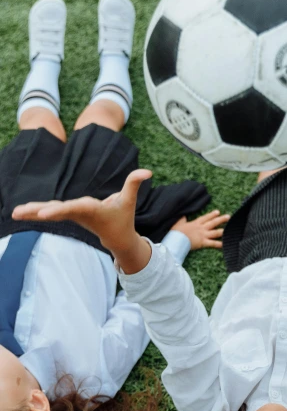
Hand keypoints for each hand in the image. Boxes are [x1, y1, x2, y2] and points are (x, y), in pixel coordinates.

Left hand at [12, 169, 152, 273]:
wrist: (116, 239)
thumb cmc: (122, 217)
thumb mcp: (129, 200)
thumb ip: (134, 183)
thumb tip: (148, 171)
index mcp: (92, 210)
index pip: (74, 208)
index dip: (59, 209)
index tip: (44, 214)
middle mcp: (79, 213)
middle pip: (56, 211)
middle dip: (39, 212)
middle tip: (21, 213)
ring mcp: (71, 216)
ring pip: (49, 212)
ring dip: (31, 212)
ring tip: (14, 213)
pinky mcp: (67, 215)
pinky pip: (49, 212)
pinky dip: (35, 211)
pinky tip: (20, 212)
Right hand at [172, 210, 229, 249]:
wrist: (176, 239)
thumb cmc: (176, 232)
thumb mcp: (178, 223)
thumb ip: (182, 219)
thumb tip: (182, 215)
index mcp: (196, 223)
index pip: (205, 217)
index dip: (212, 215)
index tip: (218, 212)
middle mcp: (201, 228)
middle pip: (213, 223)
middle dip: (221, 219)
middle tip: (228, 217)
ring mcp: (203, 235)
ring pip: (215, 232)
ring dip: (223, 230)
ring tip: (230, 229)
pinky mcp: (203, 242)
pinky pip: (213, 243)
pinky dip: (219, 244)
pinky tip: (225, 244)